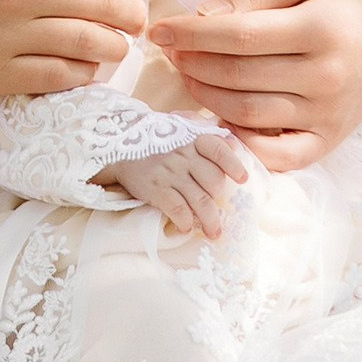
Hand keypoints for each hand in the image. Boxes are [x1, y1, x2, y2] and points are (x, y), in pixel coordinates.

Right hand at [99, 126, 245, 239]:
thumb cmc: (158, 139)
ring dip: (211, 222)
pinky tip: (187, 227)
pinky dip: (186, 222)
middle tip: (219, 211)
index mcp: (192, 138)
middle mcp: (183, 155)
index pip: (219, 150)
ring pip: (200, 201)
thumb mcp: (182, 128)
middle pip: (214, 182)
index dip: (233, 165)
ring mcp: (170, 172)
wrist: (119, 146)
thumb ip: (207, 133)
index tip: (243, 179)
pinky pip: (178, 209)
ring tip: (215, 233)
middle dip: (220, 200)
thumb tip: (234, 143)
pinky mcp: (156, 188)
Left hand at [146, 0, 361, 172]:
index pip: (238, 37)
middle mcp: (325, 79)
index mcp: (319, 30)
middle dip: (192, 62)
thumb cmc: (340, 1)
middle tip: (171, 50)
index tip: (158, 30)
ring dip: (204, 95)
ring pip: (245, 114)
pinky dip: (239, 141)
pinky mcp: (325, 143)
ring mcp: (325, 117)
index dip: (191, 34)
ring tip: (187, 73)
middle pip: (236, 77)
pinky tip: (217, 116)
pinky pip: (273, 156)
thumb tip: (202, 17)